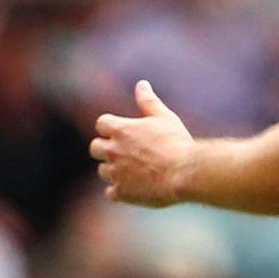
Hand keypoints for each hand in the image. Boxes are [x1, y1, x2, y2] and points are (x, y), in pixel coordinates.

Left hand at [91, 81, 195, 207]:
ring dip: (113, 170)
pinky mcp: (122, 192)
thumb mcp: (164, 117)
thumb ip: (148, 101)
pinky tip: (134, 188)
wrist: (183, 173)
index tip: (122, 133)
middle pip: (95, 148)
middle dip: (105, 149)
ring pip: (102, 171)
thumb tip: (141, 84)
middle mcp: (113, 150)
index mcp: (120, 130)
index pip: (101, 124)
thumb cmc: (176, 143)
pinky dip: (119, 191)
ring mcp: (115, 172)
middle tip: (124, 153)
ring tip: (133, 171)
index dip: (110, 128)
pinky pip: (110, 193)